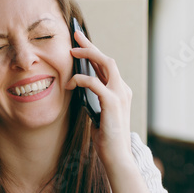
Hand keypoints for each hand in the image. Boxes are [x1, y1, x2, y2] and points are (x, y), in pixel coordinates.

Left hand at [66, 29, 133, 167]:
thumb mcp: (97, 115)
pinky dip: (81, 79)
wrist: (117, 157)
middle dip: (91, 45)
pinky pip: (95, 83)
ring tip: (71, 52)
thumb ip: (92, 100)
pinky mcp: (113, 103)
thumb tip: (78, 89)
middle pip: (107, 59)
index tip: (80, 42)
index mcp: (119, 92)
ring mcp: (120, 95)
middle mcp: (122, 90)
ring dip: (88, 55)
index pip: (107, 67)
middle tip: (76, 35)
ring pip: (106, 64)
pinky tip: (70, 82)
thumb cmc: (106, 139)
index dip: (94, 52)